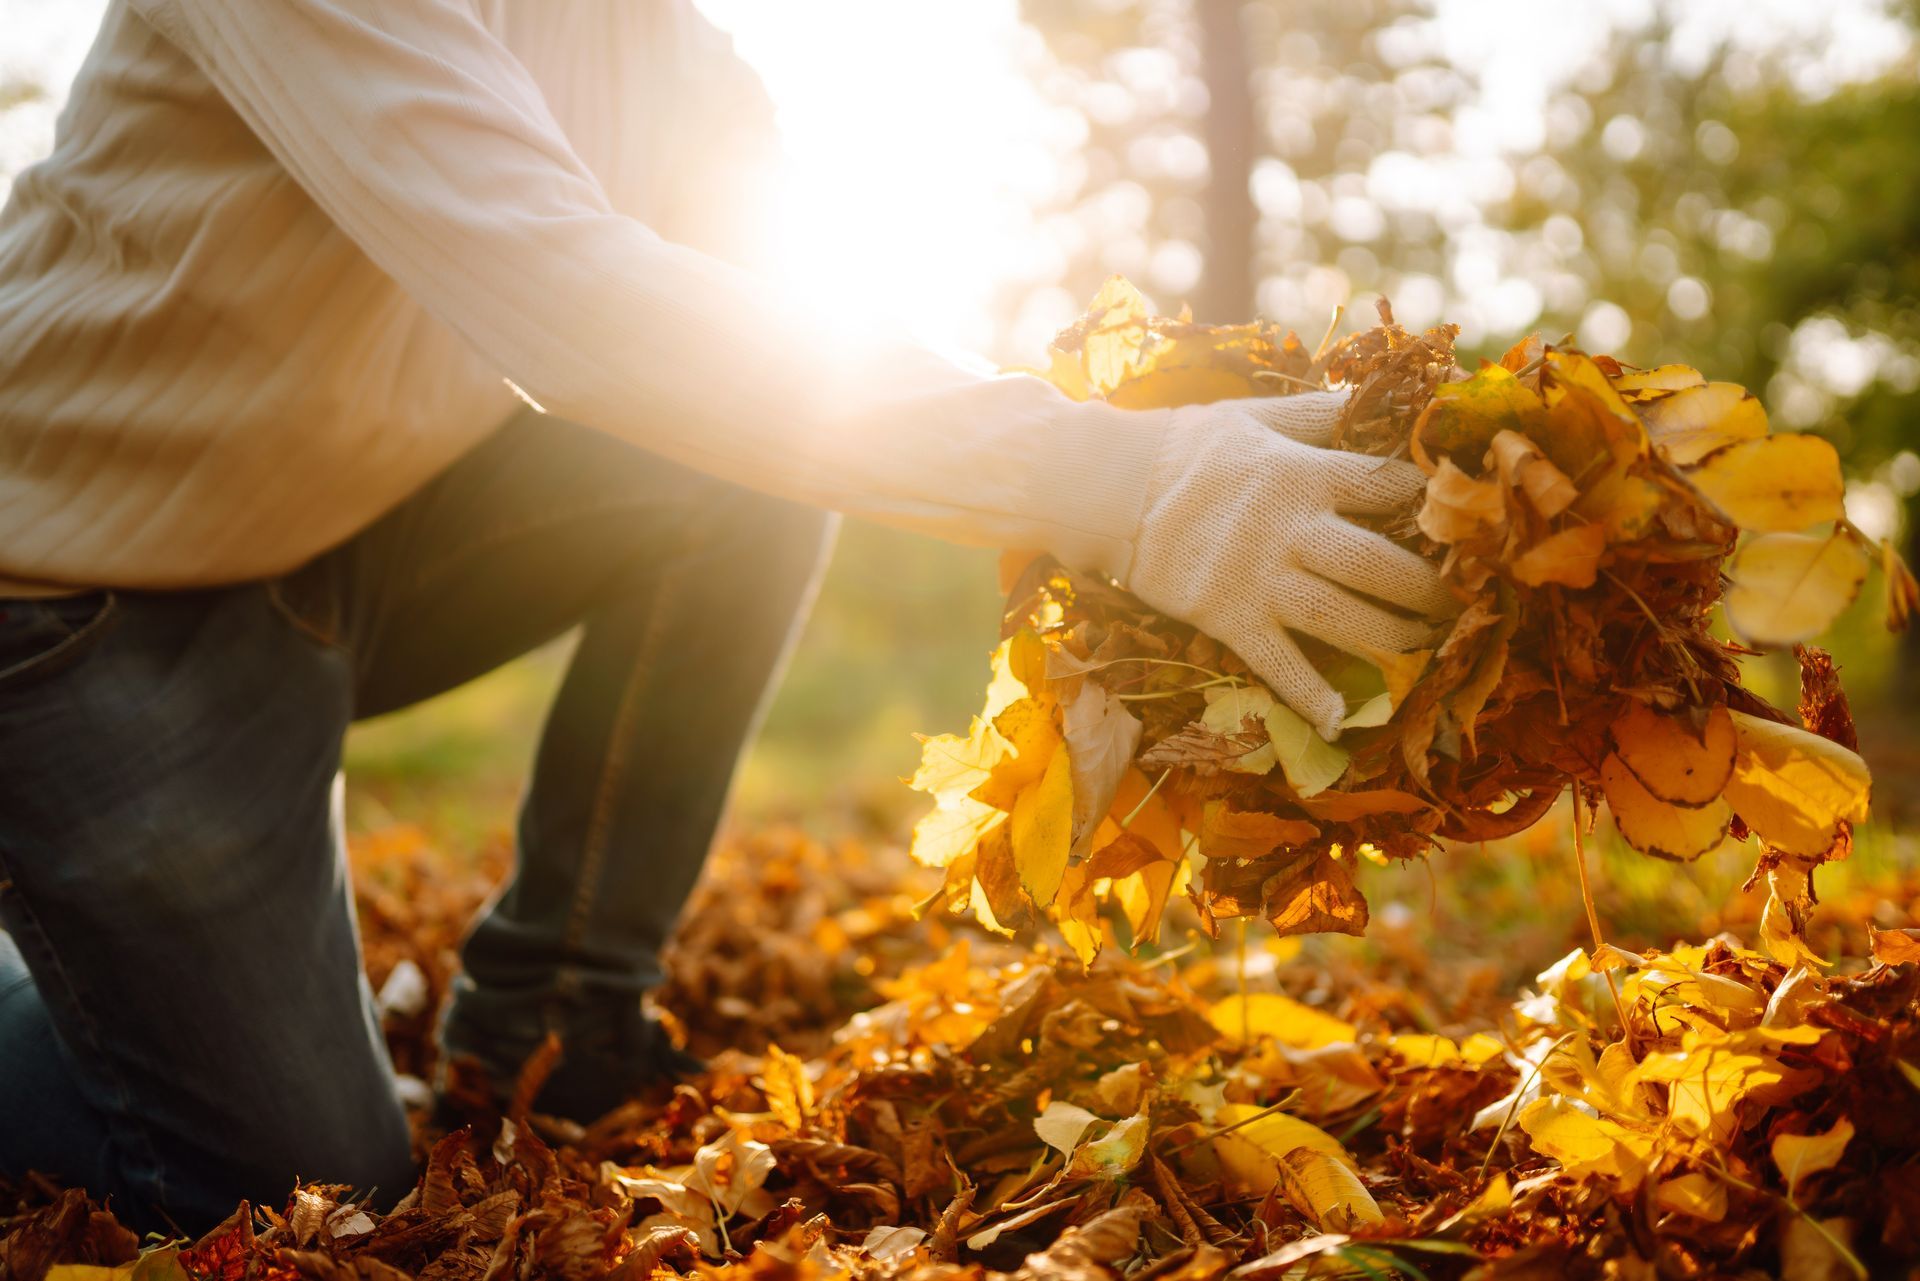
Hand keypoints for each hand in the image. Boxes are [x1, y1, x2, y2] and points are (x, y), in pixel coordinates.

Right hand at [1124, 391, 1449, 738]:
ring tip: (1426, 647)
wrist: (1106, 489)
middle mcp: (1291, 528)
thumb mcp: (1252, 416)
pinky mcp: (1229, 618)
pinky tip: (1343, 722)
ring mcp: (1260, 579)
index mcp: (1301, 472)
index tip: (1459, 518)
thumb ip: (1314, 413)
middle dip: (1428, 587)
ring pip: (1343, 617)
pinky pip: (1278, 664)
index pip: (1386, 485)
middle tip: (1461, 602)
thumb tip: (1370, 395)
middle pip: (1379, 563)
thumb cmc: (1182, 447)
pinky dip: (1310, 696)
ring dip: (1393, 638)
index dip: (1429, 501)